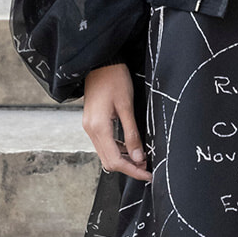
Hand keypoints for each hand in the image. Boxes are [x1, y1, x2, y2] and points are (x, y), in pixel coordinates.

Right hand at [82, 63, 151, 182]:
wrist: (100, 62)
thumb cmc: (114, 79)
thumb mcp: (126, 106)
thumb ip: (132, 134)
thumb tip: (139, 158)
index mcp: (98, 127)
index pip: (115, 160)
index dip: (133, 170)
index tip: (148, 174)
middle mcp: (90, 130)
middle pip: (108, 161)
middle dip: (128, 168)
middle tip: (147, 168)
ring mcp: (89, 127)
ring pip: (105, 154)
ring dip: (123, 160)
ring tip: (142, 159)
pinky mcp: (92, 123)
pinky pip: (104, 144)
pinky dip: (117, 150)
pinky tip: (130, 148)